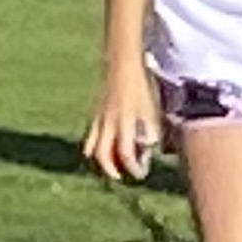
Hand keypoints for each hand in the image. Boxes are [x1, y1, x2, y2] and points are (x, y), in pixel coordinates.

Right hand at [85, 68, 162, 183]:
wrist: (121, 65)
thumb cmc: (140, 86)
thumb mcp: (151, 109)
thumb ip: (150, 131)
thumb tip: (149, 150)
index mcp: (125, 122)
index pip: (126, 154)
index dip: (134, 168)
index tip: (141, 173)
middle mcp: (109, 124)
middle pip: (103, 156)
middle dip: (111, 170)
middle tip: (121, 176)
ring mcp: (99, 119)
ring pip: (92, 148)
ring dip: (101, 161)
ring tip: (111, 166)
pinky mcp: (95, 115)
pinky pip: (91, 137)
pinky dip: (95, 147)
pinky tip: (105, 148)